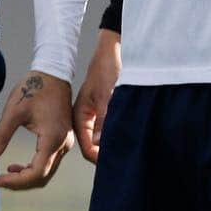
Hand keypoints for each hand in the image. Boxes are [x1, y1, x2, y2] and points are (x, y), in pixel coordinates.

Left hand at [0, 69, 73, 189]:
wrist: (53, 72)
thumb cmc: (34, 87)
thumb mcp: (14, 111)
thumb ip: (0, 136)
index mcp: (52, 139)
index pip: (36, 173)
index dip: (16, 182)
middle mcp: (63, 144)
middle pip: (43, 177)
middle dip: (20, 182)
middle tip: (0, 181)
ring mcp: (66, 142)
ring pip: (47, 171)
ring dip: (27, 176)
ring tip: (7, 173)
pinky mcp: (64, 138)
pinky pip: (50, 162)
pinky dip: (35, 168)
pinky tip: (19, 164)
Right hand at [72, 30, 120, 163]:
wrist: (115, 49)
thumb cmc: (107, 68)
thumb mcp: (107, 95)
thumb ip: (103, 120)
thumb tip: (99, 146)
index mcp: (80, 116)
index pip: (87, 149)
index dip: (100, 158)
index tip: (116, 160)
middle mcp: (86, 119)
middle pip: (94, 147)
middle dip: (108, 153)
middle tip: (126, 156)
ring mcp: (96, 116)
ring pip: (104, 139)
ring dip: (114, 143)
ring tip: (129, 145)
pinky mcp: (106, 112)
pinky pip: (111, 129)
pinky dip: (119, 133)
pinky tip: (130, 134)